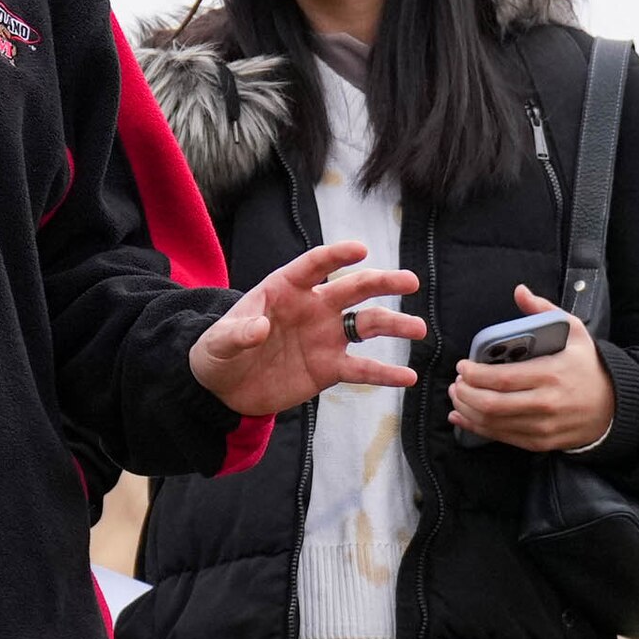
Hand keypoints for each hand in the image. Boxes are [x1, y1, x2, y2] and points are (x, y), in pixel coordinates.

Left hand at [192, 237, 427, 418]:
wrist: (225, 388)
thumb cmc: (219, 353)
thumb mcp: (219, 343)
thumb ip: (238, 333)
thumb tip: (260, 329)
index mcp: (286, 288)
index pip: (314, 266)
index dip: (336, 257)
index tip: (360, 250)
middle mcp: (313, 307)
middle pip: (353, 289)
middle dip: (382, 283)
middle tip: (410, 282)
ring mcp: (325, 337)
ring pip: (367, 325)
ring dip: (394, 325)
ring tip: (418, 329)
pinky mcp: (330, 368)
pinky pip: (362, 369)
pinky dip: (384, 373)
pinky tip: (409, 378)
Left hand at [450, 287, 616, 452]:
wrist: (614, 405)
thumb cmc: (588, 365)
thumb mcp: (574, 332)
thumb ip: (544, 310)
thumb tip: (520, 291)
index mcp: (551, 373)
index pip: (503, 378)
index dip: (475, 375)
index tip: (462, 366)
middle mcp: (546, 403)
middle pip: (493, 404)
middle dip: (466, 394)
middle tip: (457, 383)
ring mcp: (543, 426)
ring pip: (494, 423)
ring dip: (467, 410)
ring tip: (458, 397)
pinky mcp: (540, 442)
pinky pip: (502, 437)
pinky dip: (477, 428)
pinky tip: (463, 417)